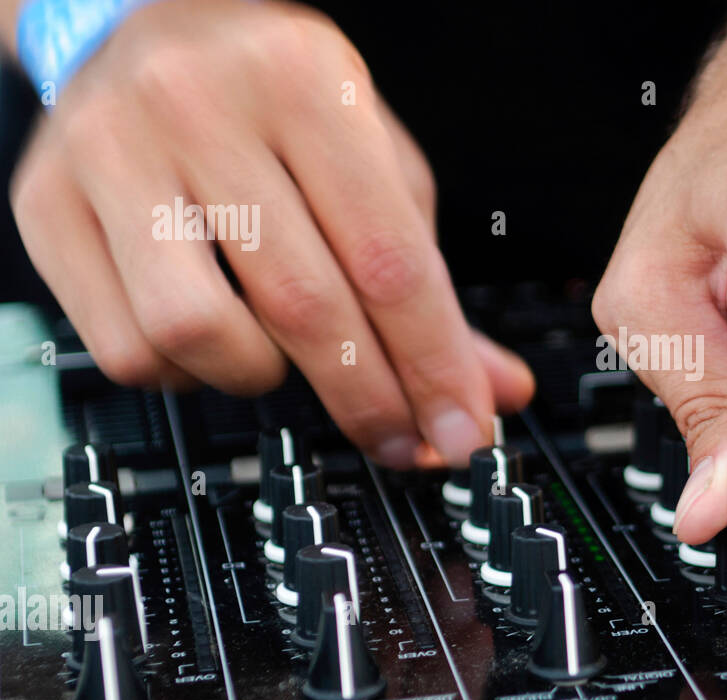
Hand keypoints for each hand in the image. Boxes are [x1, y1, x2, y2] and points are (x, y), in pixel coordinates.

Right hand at [9, 0, 532, 467]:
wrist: (140, 20)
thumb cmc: (275, 97)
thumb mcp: (374, 158)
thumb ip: (428, 278)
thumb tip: (488, 390)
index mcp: (302, 79)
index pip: (388, 258)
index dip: (434, 364)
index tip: (464, 428)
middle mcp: (197, 106)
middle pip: (305, 305)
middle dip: (371, 398)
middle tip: (405, 438)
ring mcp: (109, 154)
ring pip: (200, 334)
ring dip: (264, 376)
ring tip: (284, 347)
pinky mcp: (46, 205)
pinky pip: (128, 348)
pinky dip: (190, 372)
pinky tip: (216, 335)